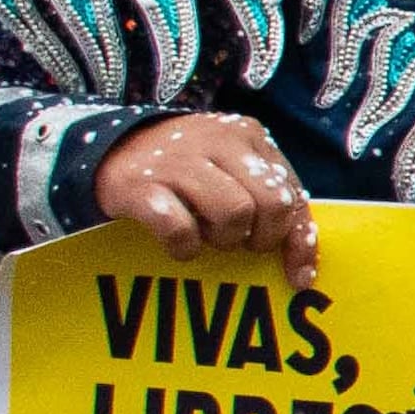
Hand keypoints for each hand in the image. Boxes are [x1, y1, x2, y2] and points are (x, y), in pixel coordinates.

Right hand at [92, 111, 316, 282]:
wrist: (110, 147)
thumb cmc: (188, 170)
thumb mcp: (235, 173)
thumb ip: (273, 205)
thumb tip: (304, 271)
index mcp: (249, 137)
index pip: (293, 194)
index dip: (298, 240)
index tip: (298, 276)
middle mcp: (217, 141)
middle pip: (271, 204)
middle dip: (262, 237)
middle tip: (240, 242)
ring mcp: (177, 162)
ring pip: (233, 215)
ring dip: (224, 239)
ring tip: (207, 234)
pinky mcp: (140, 186)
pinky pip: (179, 229)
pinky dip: (185, 247)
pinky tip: (180, 243)